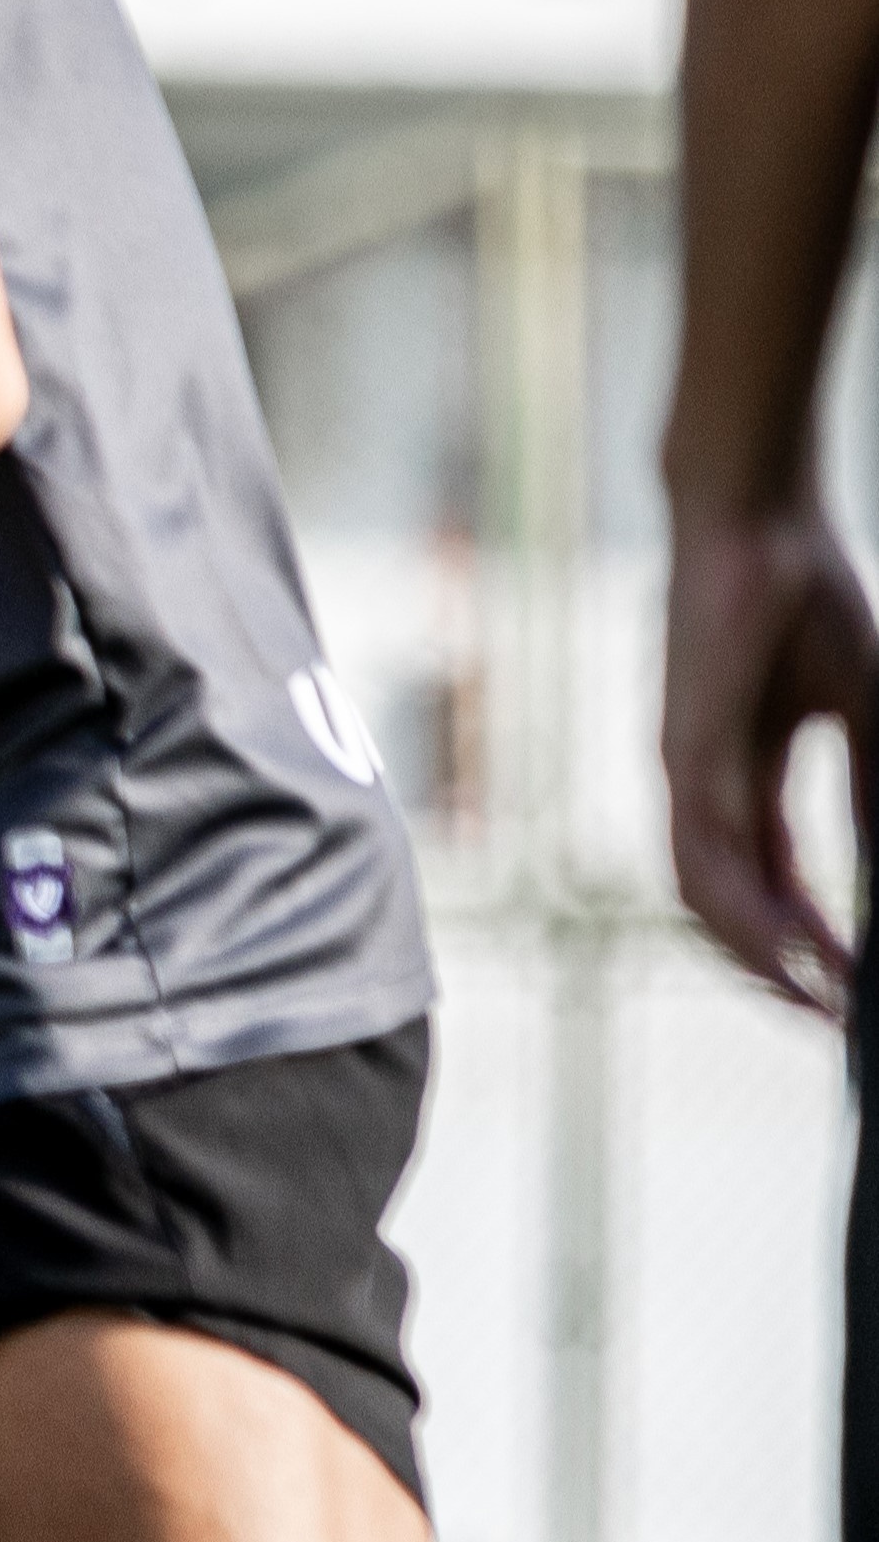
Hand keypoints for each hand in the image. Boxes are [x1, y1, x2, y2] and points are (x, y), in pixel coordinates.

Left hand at [666, 507, 878, 1014]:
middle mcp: (698, 788)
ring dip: (765, 958)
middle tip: (836, 1018)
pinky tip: (795, 948)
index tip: (851, 985)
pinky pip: (706, 853)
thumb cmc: (801, 604)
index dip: (807, 939)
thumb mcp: (855, 714)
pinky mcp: (682, 753)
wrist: (752, 524)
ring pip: (707, 899)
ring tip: (822, 1002)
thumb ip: (865, 792)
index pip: (766, 883)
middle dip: (781, 969)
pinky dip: (749, 911)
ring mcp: (683, 775)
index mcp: (737, 778)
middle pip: (727, 908)